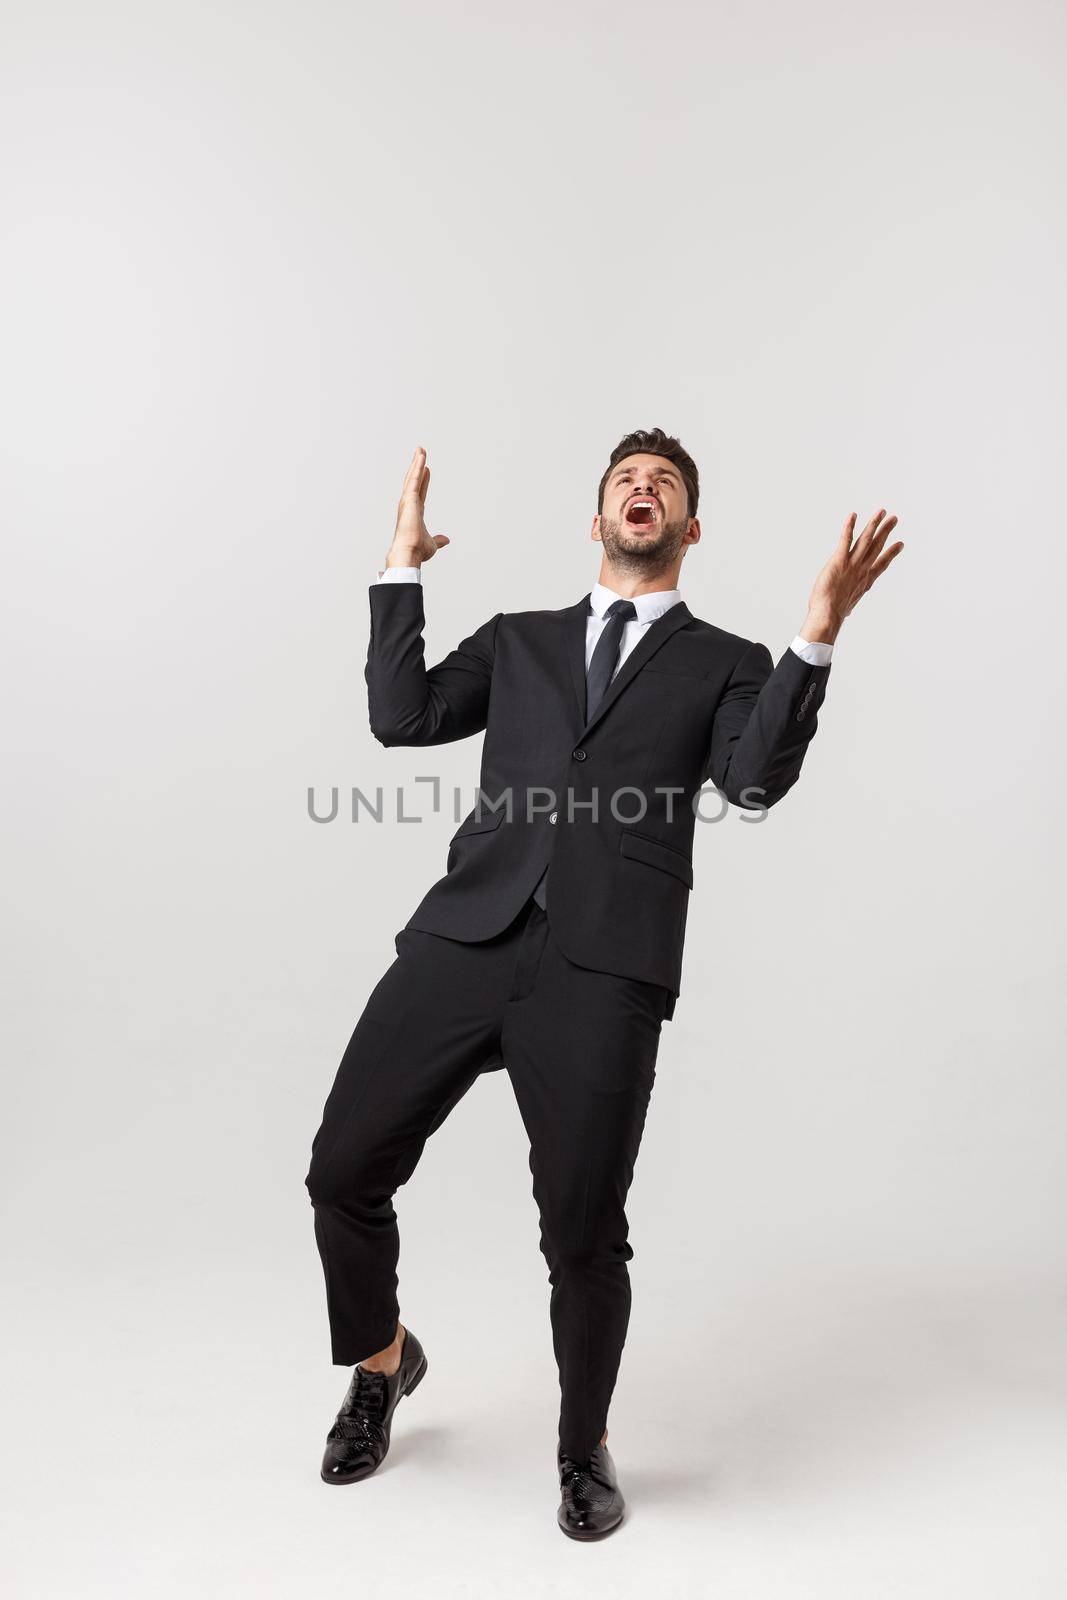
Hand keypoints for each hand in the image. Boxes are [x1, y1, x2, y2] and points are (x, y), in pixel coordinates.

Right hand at [384, 445, 450, 567]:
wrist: (409, 552)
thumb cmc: (417, 550)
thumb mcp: (432, 544)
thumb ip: (438, 539)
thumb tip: (446, 540)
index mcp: (414, 513)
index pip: (420, 492)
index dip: (423, 480)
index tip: (426, 469)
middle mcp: (409, 505)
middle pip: (413, 481)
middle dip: (416, 466)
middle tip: (420, 453)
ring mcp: (408, 500)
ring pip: (412, 477)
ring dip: (417, 462)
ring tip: (421, 449)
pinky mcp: (409, 498)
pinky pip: (414, 479)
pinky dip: (417, 467)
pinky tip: (422, 457)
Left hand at [800, 508, 903, 643]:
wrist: (828, 614)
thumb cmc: (833, 614)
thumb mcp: (845, 609)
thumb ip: (847, 605)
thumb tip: (846, 612)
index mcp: (866, 581)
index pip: (882, 563)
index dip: (891, 553)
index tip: (900, 544)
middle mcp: (862, 569)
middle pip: (877, 546)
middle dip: (886, 531)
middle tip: (894, 519)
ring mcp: (852, 563)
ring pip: (866, 539)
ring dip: (874, 524)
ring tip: (882, 511)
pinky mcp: (839, 560)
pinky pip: (846, 540)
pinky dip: (849, 527)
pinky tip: (853, 515)